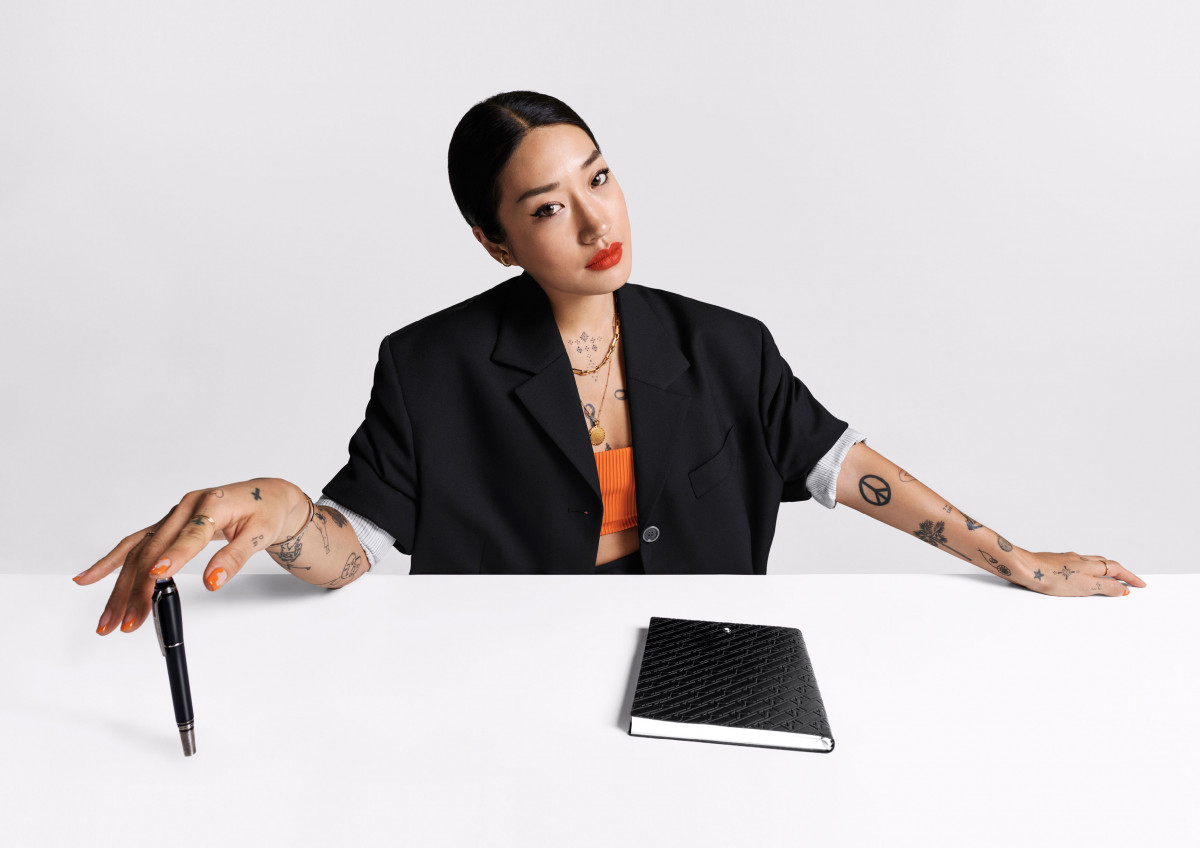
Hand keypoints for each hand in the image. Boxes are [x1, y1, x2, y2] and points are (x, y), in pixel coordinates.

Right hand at [74, 478, 307, 634]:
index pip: (190, 534)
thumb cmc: (265, 511)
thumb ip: (235, 557)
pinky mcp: (166, 525)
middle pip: (153, 550)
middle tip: (127, 621)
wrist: (264, 495)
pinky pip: (135, 544)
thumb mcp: (260, 534)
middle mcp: (186, 508)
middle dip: (137, 588)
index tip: (157, 576)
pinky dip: (112, 562)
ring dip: (119, 586)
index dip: (173, 556)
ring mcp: (172, 516)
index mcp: (211, 504)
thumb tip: (213, 581)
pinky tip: (89, 578)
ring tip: (107, 618)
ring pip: (138, 552)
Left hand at [1013, 550, 1145, 596]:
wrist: (1025, 569)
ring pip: (1092, 564)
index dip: (1130, 578)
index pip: (1118, 570)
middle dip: (1120, 573)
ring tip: (1110, 579)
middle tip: (1130, 581)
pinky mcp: (1056, 563)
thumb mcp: (1085, 586)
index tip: (1141, 585)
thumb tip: (1123, 589)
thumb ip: (1106, 587)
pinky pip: (1078, 567)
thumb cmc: (1052, 577)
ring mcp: (1068, 560)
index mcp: (1092, 564)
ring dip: (1104, 571)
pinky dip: (1088, 572)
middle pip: (1107, 564)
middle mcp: (1081, 559)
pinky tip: (1081, 577)